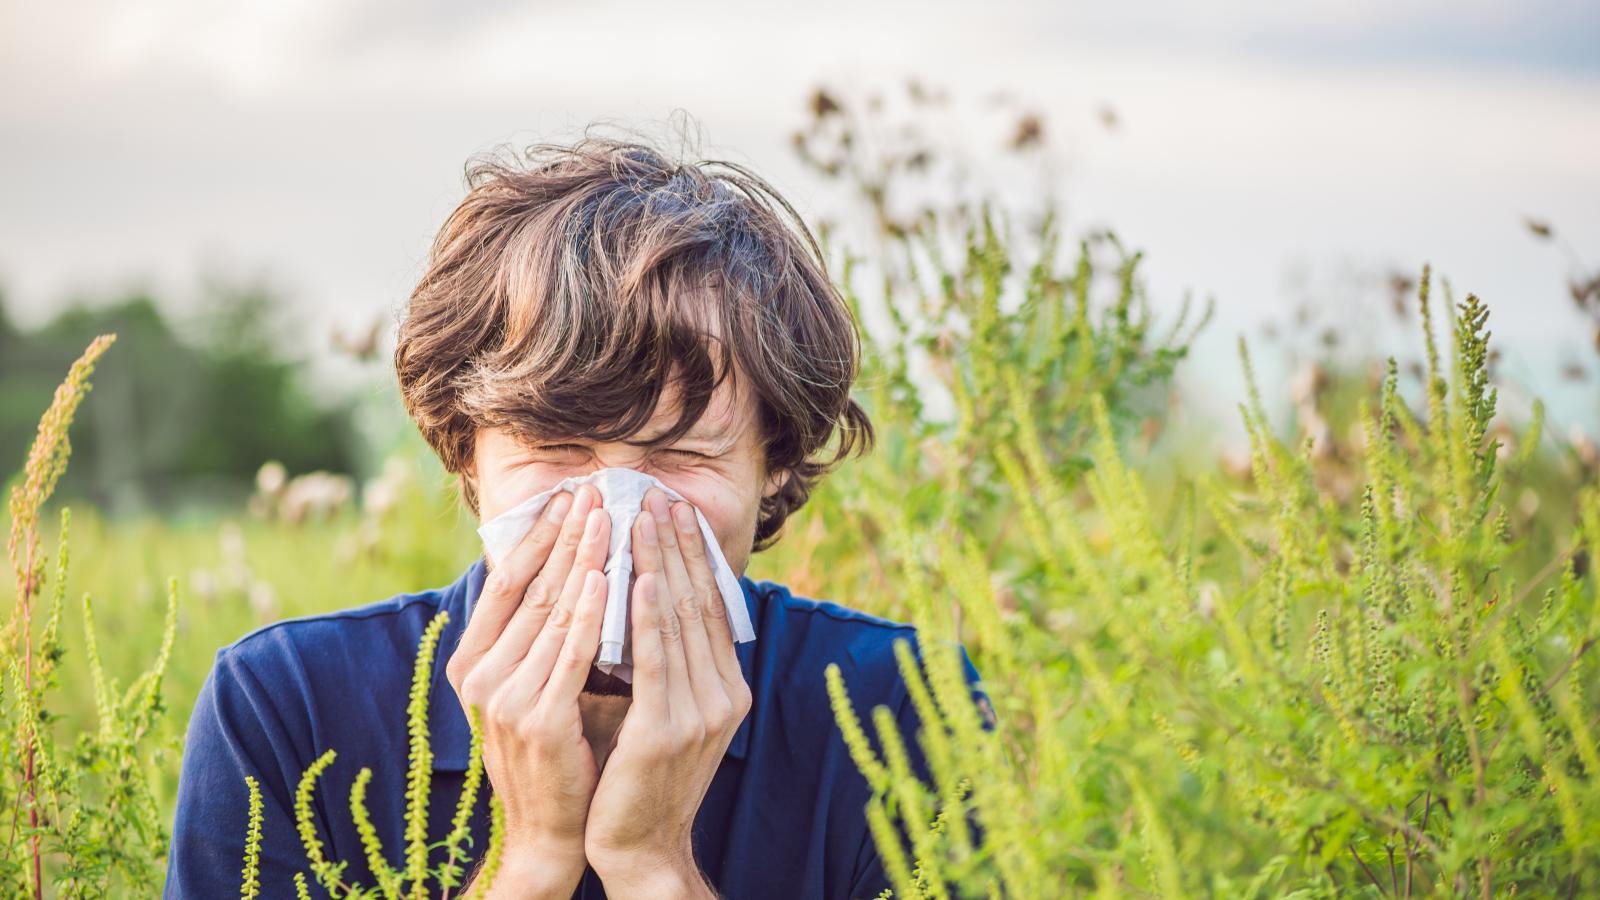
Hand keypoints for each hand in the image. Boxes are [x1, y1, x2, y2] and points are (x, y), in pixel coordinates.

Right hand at [444, 484, 610, 895]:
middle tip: (594, 490)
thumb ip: (544, 635)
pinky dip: (591, 613)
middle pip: (530, 588)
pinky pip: (571, 654)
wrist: (551, 829)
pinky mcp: (538, 720)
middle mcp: (480, 676)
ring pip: (553, 613)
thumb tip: (575, 568)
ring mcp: (504, 698)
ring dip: (584, 559)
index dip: (538, 536)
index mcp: (474, 662)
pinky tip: (609, 578)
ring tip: (608, 517)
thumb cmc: (555, 750)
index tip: (567, 495)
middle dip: (566, 536)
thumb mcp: (537, 684)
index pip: (506, 583)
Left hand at [584, 489, 751, 895]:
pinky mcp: (667, 731)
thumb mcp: (663, 713)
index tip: (677, 511)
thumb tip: (649, 603)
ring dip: (663, 564)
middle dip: (679, 546)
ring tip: (646, 518)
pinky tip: (644, 578)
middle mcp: (723, 696)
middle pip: (700, 605)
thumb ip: (665, 665)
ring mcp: (700, 714)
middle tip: (661, 496)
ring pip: (679, 623)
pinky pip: (657, 660)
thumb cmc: (639, 779)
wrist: (639, 848)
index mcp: (726, 690)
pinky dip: (651, 615)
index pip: (710, 608)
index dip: (694, 557)